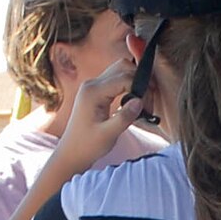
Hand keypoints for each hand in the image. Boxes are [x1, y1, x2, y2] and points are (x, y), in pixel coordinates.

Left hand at [58, 57, 142, 172]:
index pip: (124, 78)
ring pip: (120, 70)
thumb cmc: (88, 145)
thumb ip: (125, 117)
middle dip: (139, 80)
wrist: (72, 152)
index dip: (141, 89)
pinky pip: (116, 80)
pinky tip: (133, 103)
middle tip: (148, 101)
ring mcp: (92, 86)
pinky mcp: (96, 91)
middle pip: (122, 67)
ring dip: (134, 81)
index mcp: (93, 92)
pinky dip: (128, 86)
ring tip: (142, 102)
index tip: (148, 107)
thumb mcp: (108, 134)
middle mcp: (92, 84)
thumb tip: (140, 101)